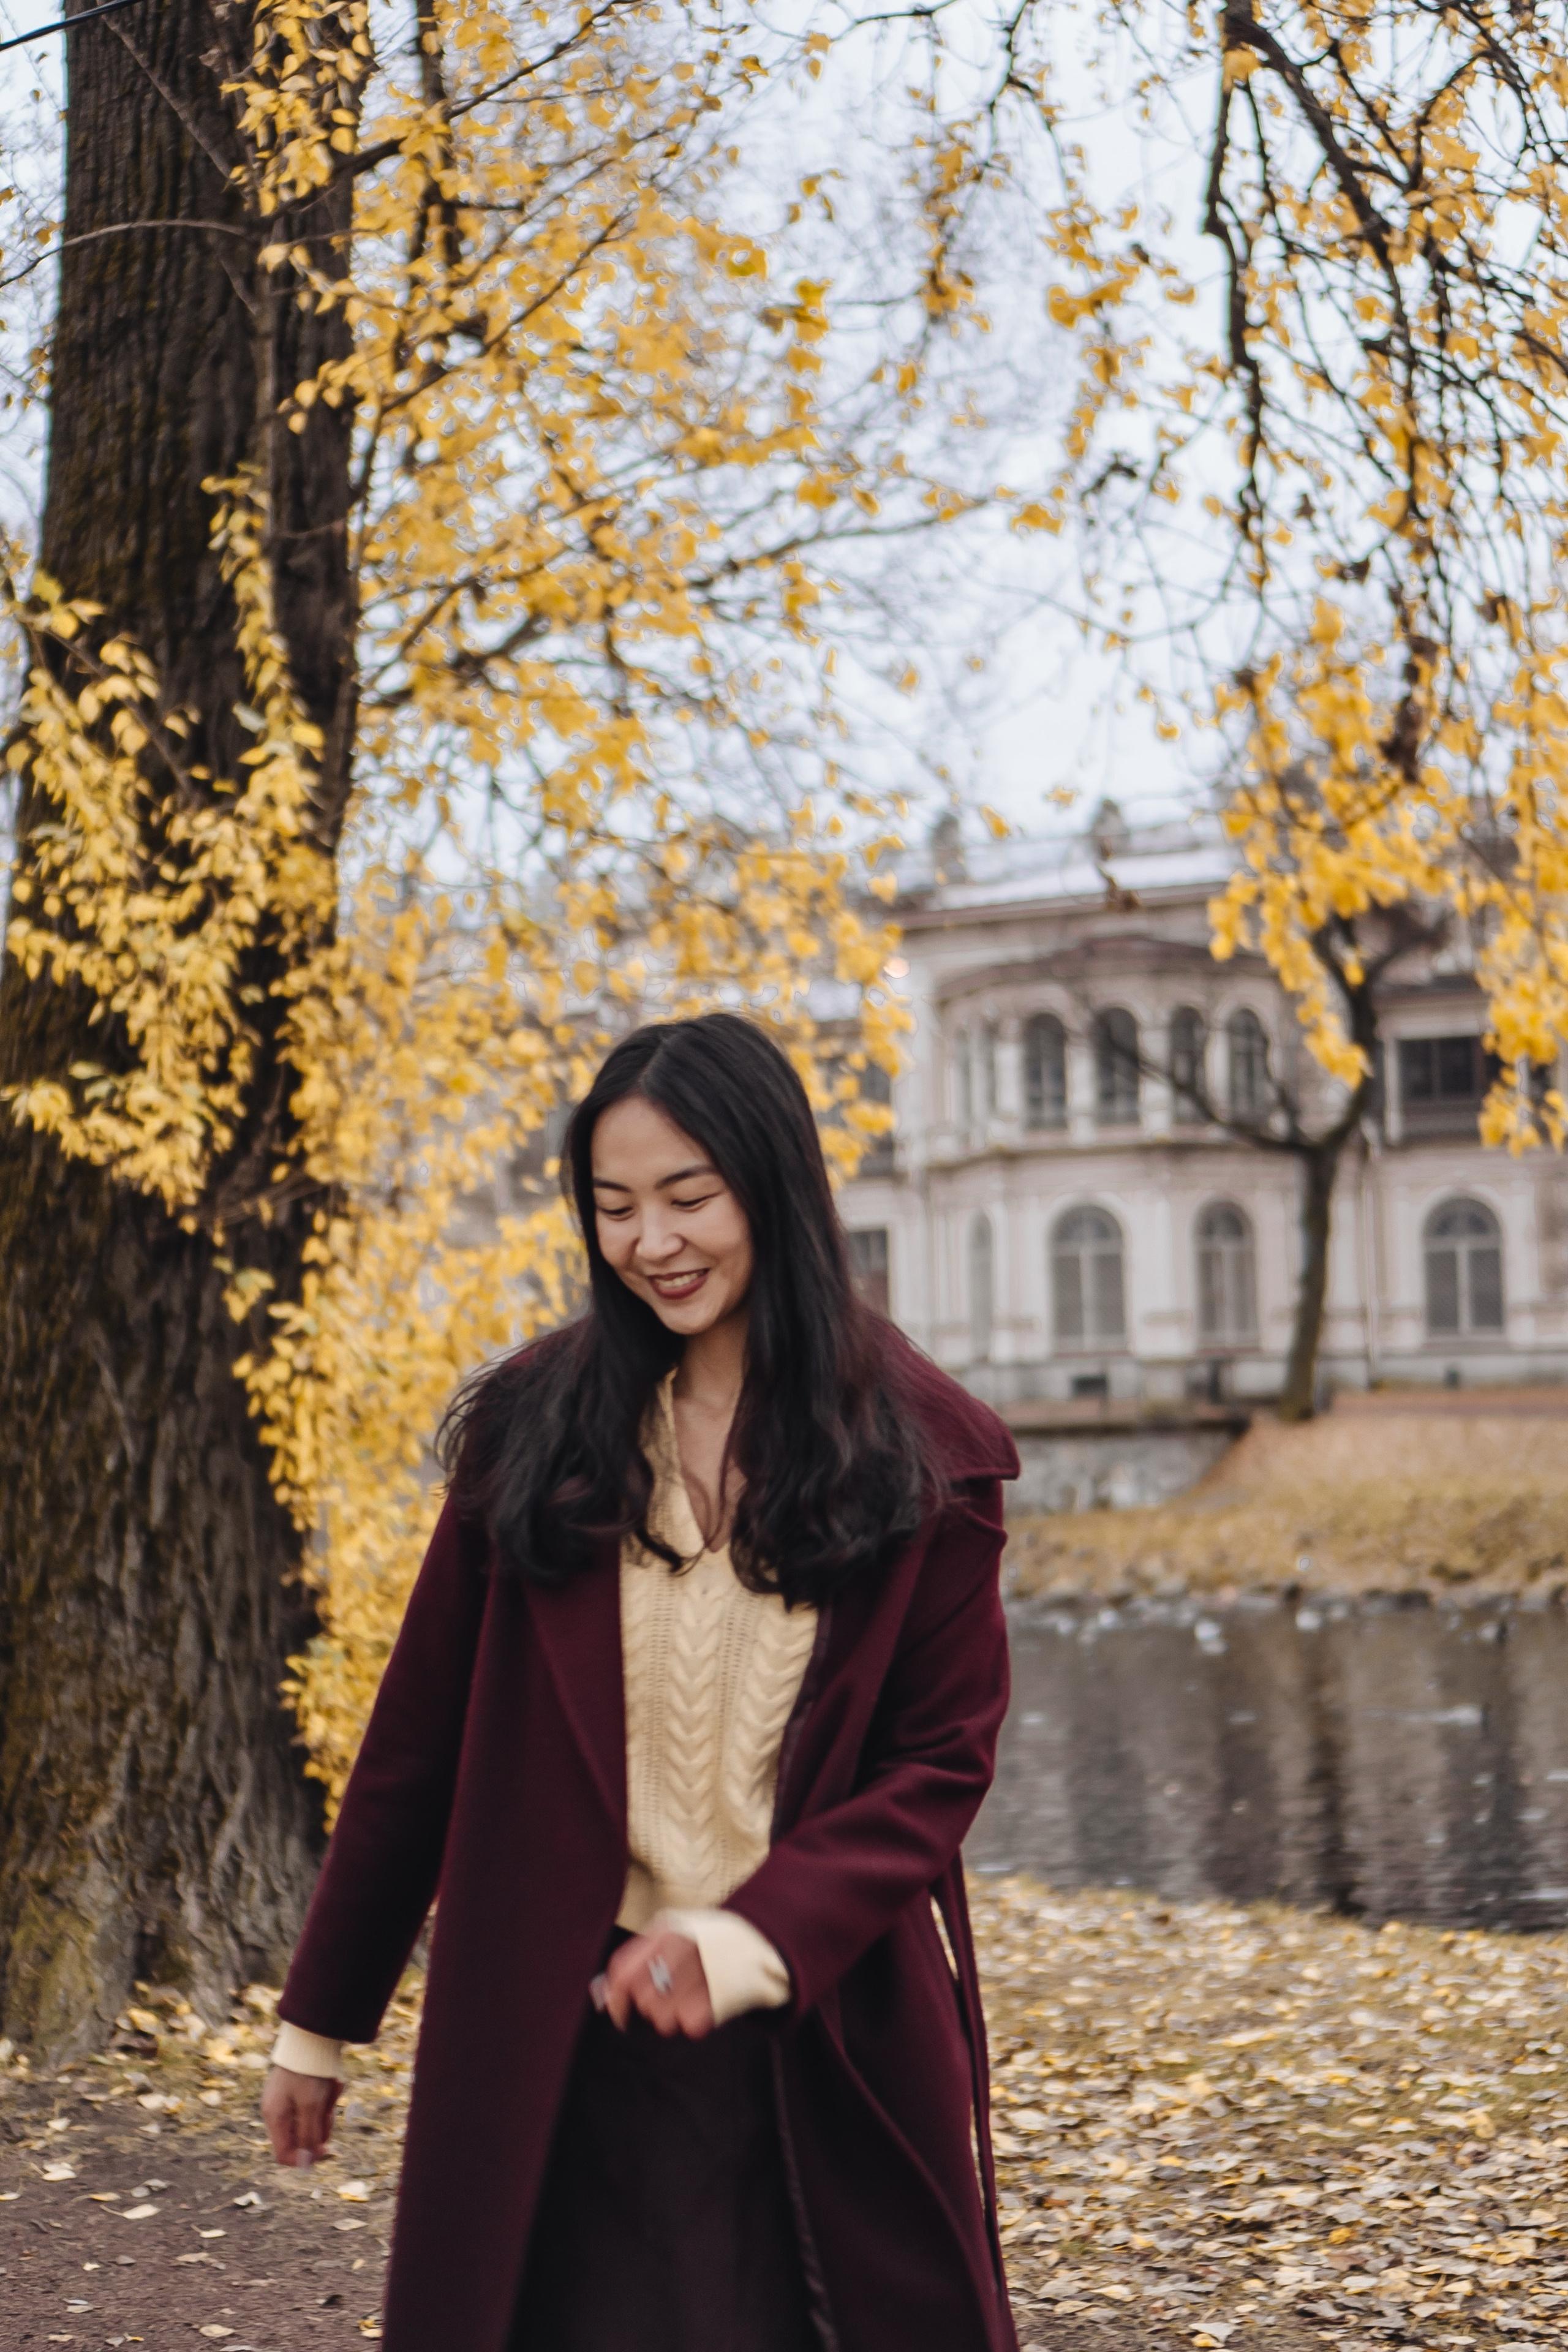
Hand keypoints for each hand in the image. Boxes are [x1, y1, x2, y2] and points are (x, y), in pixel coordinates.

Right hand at [261, 2064, 340, 2167]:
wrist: (313, 2036)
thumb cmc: (310, 2071)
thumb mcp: (312, 2106)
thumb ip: (308, 2136)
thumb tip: (305, 2165)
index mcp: (275, 2117)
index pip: (284, 2155)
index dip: (304, 2158)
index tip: (324, 2148)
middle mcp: (277, 2111)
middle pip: (300, 2138)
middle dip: (318, 2129)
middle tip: (328, 2111)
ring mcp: (287, 2100)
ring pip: (310, 2122)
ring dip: (324, 2112)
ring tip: (331, 2091)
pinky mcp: (297, 2091)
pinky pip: (313, 2106)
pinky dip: (325, 2099)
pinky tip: (332, 2085)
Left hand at [594, 1929, 713, 2039]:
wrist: (762, 1942)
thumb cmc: (709, 1939)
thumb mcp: (674, 1930)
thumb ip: (638, 1956)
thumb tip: (603, 1992)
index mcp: (667, 1929)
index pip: (624, 1969)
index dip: (615, 1995)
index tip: (616, 2012)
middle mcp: (683, 1948)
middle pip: (643, 1998)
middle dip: (649, 2005)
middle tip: (666, 1997)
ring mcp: (704, 1971)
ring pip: (662, 2018)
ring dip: (669, 2017)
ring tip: (686, 1998)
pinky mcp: (723, 1996)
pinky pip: (689, 2026)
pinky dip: (692, 2022)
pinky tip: (702, 2005)